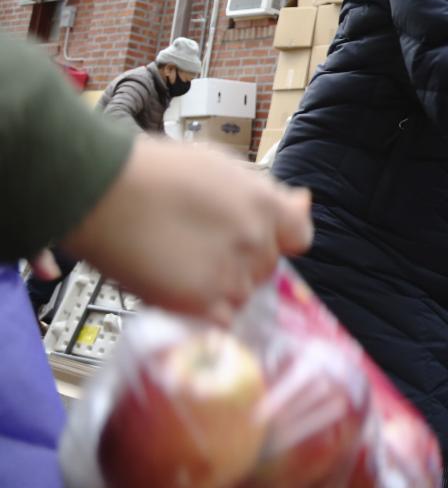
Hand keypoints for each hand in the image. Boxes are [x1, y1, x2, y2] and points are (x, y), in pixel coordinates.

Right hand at [61, 137, 313, 323]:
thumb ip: (267, 193)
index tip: (257, 238)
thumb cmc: (155, 173)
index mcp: (265, 205)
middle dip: (244, 260)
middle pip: (267, 267)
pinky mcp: (201, 304)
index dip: (280, 238)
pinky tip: (180, 290)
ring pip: (244, 294)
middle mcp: (257, 242)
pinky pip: (221, 321)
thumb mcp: (222, 167)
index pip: (300, 236)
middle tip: (203, 246)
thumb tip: (304, 202)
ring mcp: (232, 275)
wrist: (104, 192)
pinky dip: (205, 313)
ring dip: (222, 287)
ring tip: (182, 264)